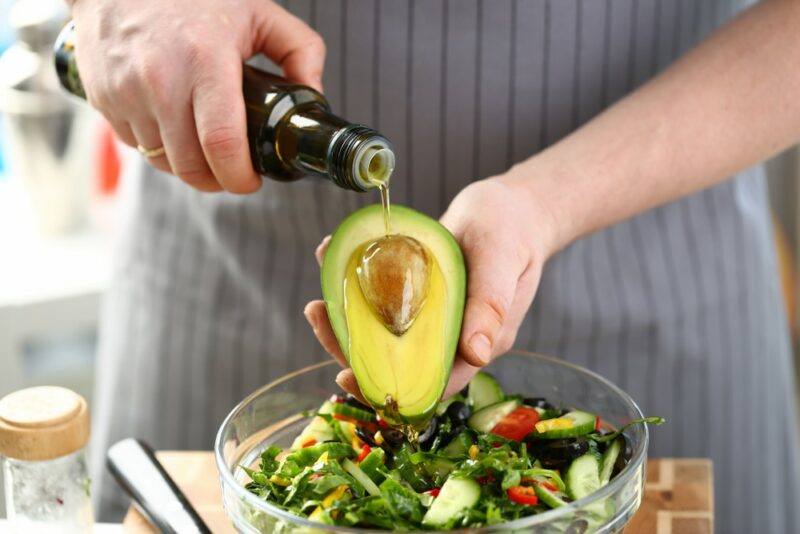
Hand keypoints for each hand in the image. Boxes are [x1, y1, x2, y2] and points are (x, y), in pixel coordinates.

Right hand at [70, 0, 324, 192]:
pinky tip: (173, 127)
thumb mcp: (259, 11)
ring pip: (162, 161)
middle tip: (233, 172)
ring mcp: (126, 91)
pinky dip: (158, 148)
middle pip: (190, 165)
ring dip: (187, 166)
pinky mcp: (104, 98)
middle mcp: (160, 80)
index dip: (239, 177)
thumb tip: (315, 95)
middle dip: (216, 181)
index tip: (252, 181)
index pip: (222, 144)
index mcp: (205, 61)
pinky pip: (135, 145)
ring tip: (204, 148)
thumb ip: (300, 50)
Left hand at [304, 177, 557, 397]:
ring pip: (382, 335)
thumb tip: (477, 355)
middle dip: (352, 348)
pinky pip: (382, 302)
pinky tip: (334, 260)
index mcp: (476, 343)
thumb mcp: (501, 262)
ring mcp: (431, 318)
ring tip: (317, 298)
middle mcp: (450, 337)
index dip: (387, 386)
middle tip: (318, 315)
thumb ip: (490, 307)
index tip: (346, 374)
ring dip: (346, 320)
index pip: (428, 382)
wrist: (512, 206)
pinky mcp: (417, 296)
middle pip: (395, 361)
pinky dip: (355, 288)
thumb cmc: (512, 231)